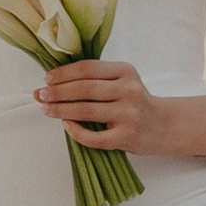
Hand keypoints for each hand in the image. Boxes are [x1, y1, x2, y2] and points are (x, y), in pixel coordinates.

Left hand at [34, 59, 173, 155]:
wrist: (164, 125)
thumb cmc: (136, 102)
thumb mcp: (123, 80)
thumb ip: (97, 78)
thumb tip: (55, 80)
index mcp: (125, 71)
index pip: (87, 68)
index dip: (63, 73)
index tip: (47, 78)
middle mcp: (129, 90)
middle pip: (84, 88)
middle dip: (57, 92)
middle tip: (41, 95)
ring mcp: (129, 114)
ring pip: (86, 110)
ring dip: (61, 110)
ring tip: (47, 109)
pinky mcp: (127, 137)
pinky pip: (94, 137)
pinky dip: (76, 132)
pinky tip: (66, 126)